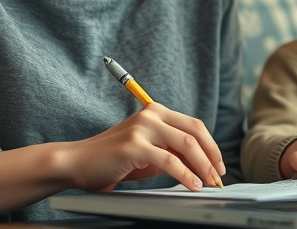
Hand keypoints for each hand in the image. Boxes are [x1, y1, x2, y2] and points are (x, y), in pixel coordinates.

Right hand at [65, 103, 225, 192]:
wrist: (78, 162)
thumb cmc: (114, 160)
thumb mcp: (149, 154)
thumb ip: (172, 154)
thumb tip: (202, 165)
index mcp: (156, 112)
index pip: (194, 126)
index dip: (211, 146)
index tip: (218, 165)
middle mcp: (151, 115)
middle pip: (194, 132)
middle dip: (211, 155)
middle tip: (218, 176)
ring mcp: (142, 128)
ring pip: (185, 144)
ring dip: (202, 166)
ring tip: (208, 182)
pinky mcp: (134, 146)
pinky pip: (168, 160)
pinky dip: (184, 174)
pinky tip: (192, 184)